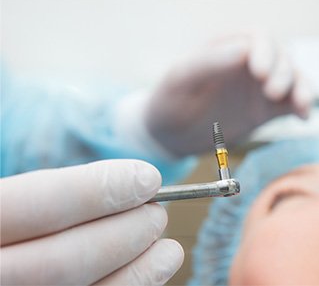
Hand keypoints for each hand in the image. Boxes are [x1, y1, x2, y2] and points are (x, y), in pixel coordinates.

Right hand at [1, 160, 183, 284]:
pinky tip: (149, 276)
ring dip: (136, 272)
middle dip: (123, 234)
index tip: (148, 178)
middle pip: (62, 259)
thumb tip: (132, 181)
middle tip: (157, 215)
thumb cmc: (11, 224)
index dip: (97, 190)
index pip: (38, 205)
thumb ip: (50, 193)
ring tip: (169, 250)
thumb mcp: (10, 199)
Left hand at [144, 34, 311, 156]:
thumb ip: (209, 62)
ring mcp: (258, 88)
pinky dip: (302, 107)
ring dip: (301, 88)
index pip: (257, 38)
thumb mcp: (181, 79)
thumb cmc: (169, 101)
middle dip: (282, 72)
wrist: (170, 136)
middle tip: (272, 93)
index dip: (264, 52)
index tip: (259, 73)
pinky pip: (291, 104)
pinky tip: (303, 117)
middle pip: (280, 57)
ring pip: (292, 79)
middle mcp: (247, 64)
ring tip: (300, 105)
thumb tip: (244, 48)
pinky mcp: (265, 110)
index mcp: (227, 48)